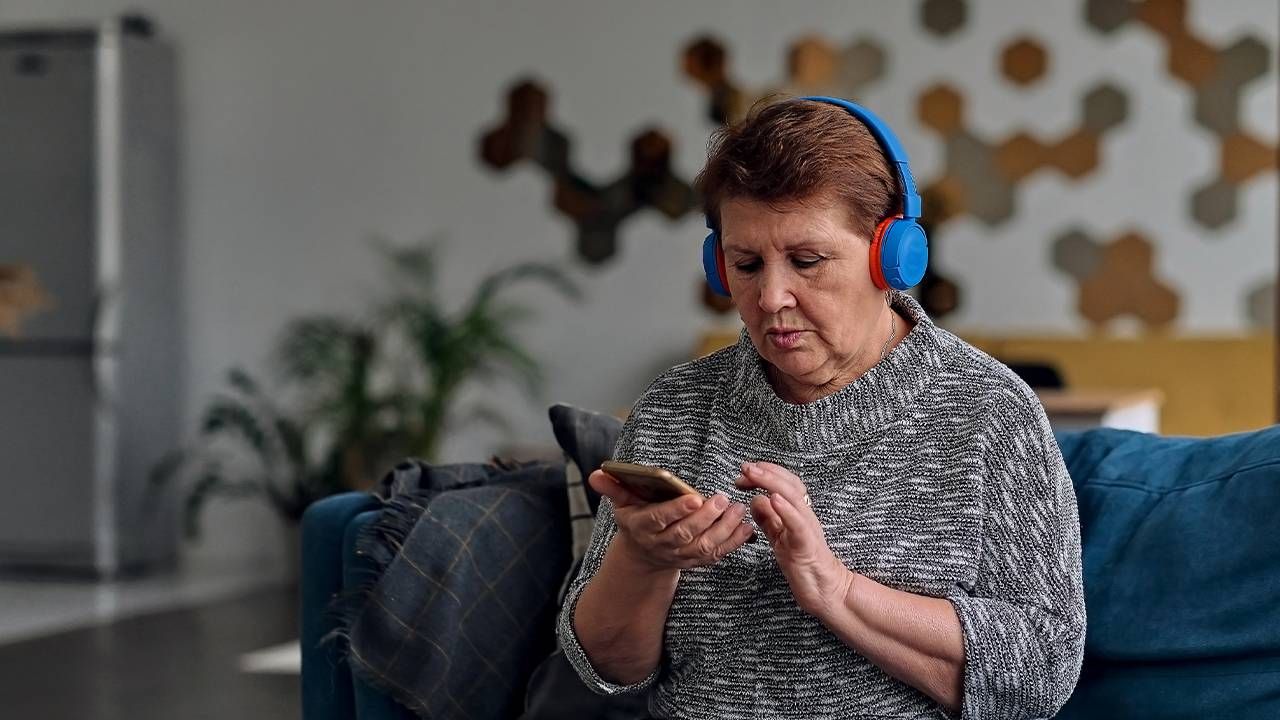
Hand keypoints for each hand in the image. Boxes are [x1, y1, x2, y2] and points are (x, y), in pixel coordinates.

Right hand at [589, 468, 754, 570]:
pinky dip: (734, 543)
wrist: (643, 554)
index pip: (659, 519)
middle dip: (705, 518)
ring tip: (738, 510)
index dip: (677, 511)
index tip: (694, 497)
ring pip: (704, 547)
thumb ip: (614, 488)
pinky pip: (717, 555)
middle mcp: (661, 545)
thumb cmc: (636, 518)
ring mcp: (680, 557)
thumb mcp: (623, 503)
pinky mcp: (696, 562)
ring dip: (724, 530)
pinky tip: (747, 527)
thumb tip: (597, 474)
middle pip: (685, 535)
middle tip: (723, 499)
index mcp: (642, 527)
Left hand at [735, 461, 853, 616]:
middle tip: (745, 468)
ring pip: (795, 498)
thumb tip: (753, 500)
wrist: (823, 588)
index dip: (766, 472)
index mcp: (798, 512)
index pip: (785, 483)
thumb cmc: (802, 562)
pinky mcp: (807, 544)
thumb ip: (767, 518)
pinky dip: (786, 510)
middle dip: (766, 472)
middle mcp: (805, 515)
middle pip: (790, 484)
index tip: (744, 472)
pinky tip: (773, 499)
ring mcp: (808, 528)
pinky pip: (798, 524)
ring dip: (772, 483)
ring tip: (754, 474)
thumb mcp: (778, 536)